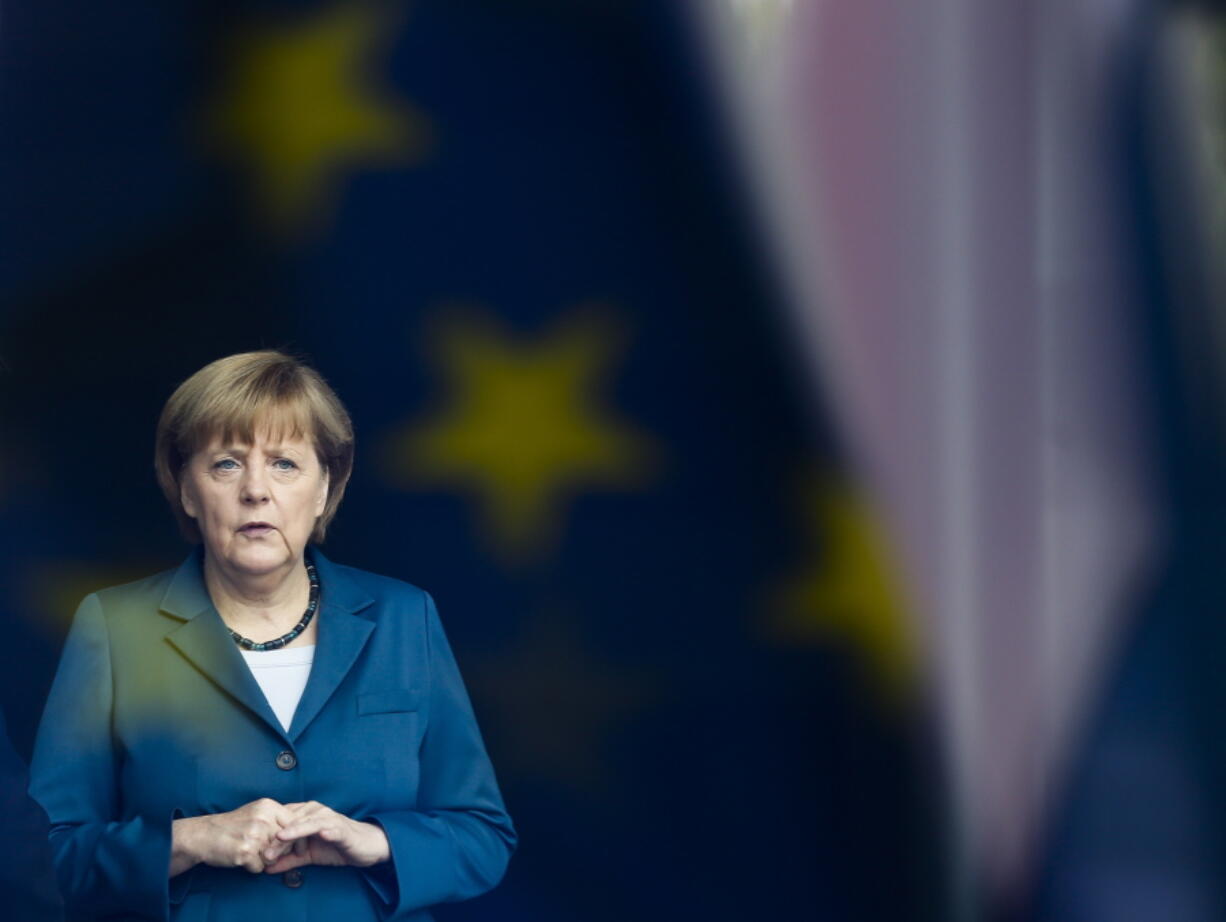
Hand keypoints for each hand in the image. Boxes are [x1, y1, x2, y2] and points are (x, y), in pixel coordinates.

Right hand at [170, 798, 295, 876]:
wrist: (203, 835)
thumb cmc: (232, 825)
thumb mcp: (256, 812)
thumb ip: (277, 819)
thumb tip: (301, 831)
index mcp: (268, 806)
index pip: (295, 823)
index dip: (298, 837)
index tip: (299, 846)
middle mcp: (263, 818)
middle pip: (286, 842)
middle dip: (279, 852)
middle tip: (265, 851)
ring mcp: (253, 835)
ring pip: (273, 857)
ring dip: (263, 860)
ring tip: (250, 852)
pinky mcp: (245, 852)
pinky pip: (260, 867)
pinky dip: (252, 867)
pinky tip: (242, 859)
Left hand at [263, 801, 389, 872]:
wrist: (364, 846)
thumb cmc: (336, 847)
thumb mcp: (307, 855)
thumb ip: (287, 860)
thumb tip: (266, 869)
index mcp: (306, 814)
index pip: (282, 821)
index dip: (269, 835)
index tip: (256, 850)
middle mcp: (315, 811)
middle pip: (290, 823)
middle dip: (275, 838)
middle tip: (263, 854)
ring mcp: (327, 817)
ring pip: (304, 824)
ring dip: (291, 835)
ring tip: (278, 843)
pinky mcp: (339, 826)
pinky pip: (325, 827)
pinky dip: (316, 830)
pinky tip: (309, 834)